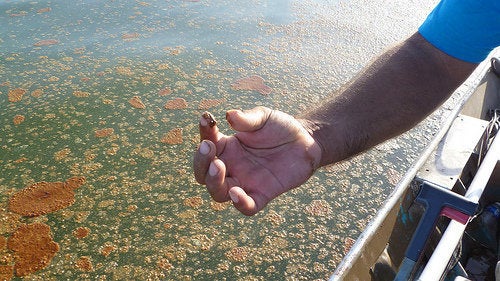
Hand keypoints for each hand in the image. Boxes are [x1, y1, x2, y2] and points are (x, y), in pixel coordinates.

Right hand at [193, 106, 321, 215]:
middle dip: (200, 162)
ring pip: (218, 193)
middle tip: (208, 147)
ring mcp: (245, 183)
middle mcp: (231, 167)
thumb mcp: (264, 117)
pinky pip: (247, 207)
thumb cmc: (280, 127)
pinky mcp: (262, 195)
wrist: (307, 141)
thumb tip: (229, 116)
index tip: (206, 118)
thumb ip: (247, 119)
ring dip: (213, 182)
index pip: (207, 143)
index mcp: (227, 147)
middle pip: (203, 174)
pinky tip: (236, 193)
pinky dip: (240, 204)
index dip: (204, 132)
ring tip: (218, 166)